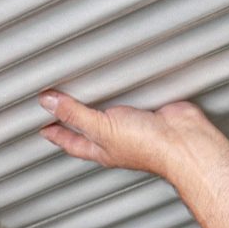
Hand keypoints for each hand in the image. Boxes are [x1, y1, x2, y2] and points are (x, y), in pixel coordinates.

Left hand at [37, 89, 226, 179]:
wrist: (186, 141)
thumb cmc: (149, 147)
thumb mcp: (102, 129)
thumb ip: (75, 114)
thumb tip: (48, 102)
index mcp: (101, 148)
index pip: (71, 142)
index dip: (55, 134)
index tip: (42, 126)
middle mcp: (116, 137)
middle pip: (88, 125)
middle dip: (73, 116)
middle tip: (57, 104)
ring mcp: (133, 123)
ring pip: (109, 110)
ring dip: (98, 99)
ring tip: (82, 86)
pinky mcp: (148, 108)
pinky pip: (130, 97)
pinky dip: (123, 88)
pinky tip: (119, 78)